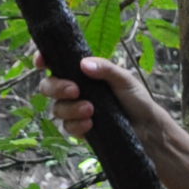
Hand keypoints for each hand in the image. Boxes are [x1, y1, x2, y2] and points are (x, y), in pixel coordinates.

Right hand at [34, 54, 152, 145]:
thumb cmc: (136, 99)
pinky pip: (67, 127)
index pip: (55, 63)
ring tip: (91, 110)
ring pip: (57, 108)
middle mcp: (75, 90)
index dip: (43, 60)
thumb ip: (105, 69)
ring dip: (70, 109)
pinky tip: (90, 124)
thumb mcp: (124, 79)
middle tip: (75, 90)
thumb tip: (83, 64)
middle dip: (56, 87)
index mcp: (82, 73)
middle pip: (47, 86)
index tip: (42, 62)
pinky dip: (76, 125)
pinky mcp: (79, 128)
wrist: (147, 129)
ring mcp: (75, 110)